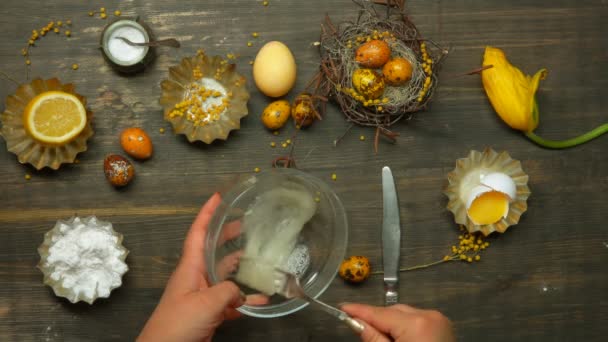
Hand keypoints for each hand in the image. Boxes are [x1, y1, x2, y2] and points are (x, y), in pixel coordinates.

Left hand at [138, 193, 259, 341]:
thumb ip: (228, 291)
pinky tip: (259, 300)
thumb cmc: (176, 325)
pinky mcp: (208, 313)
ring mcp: (202, 296)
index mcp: (189, 268)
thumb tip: (241, 291)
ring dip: (240, 268)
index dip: (207, 214)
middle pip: (213, 250)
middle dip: (228, 235)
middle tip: (246, 223)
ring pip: (224, 276)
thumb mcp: (206, 303)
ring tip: (259, 258)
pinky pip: (229, 301)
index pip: (198, 233)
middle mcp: (195, 278)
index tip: (217, 197)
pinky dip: (244, 300)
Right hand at [342, 303, 454, 341]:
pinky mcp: (444, 327)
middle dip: (377, 320)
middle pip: (392, 312)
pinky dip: (406, 327)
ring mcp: (439, 320)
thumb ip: (373, 338)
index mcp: (416, 323)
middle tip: (360, 330)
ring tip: (384, 340)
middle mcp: (429, 315)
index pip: (379, 313)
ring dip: (391, 324)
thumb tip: (356, 322)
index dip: (359, 311)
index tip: (342, 308)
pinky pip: (417, 320)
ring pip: (405, 315)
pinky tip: (399, 340)